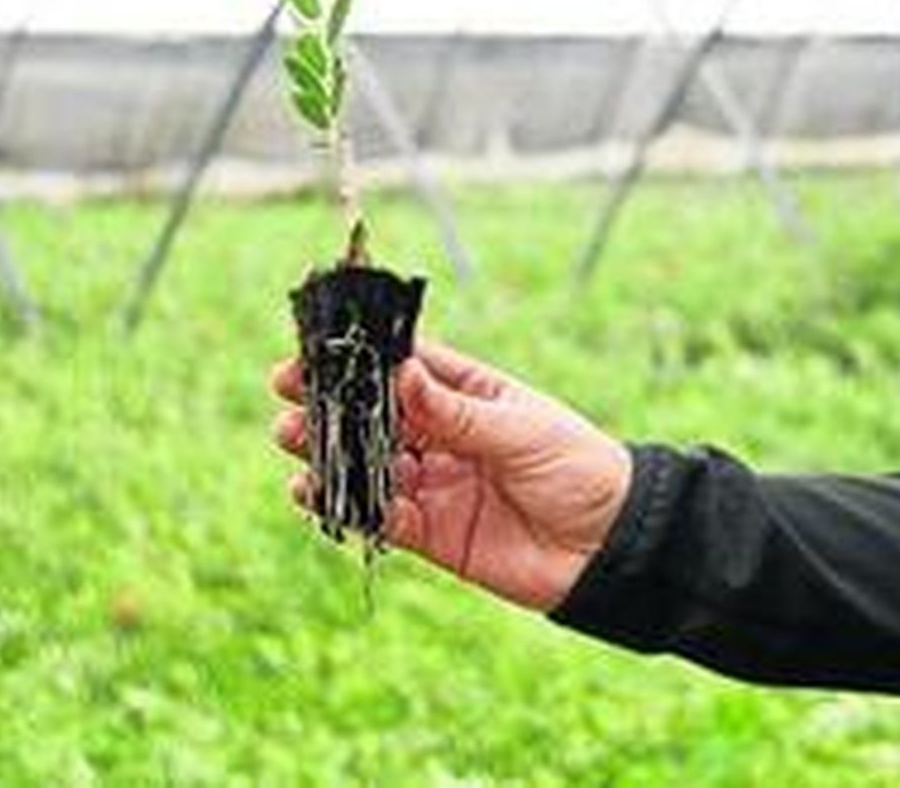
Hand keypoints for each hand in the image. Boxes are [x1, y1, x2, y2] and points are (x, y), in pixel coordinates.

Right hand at [271, 340, 632, 612]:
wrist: (612, 546)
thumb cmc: (581, 469)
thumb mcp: (520, 431)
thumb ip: (456, 412)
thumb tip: (401, 374)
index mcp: (471, 396)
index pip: (406, 369)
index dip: (361, 361)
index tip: (314, 354)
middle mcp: (447, 437)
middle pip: (376, 418)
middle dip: (332, 408)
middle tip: (287, 401)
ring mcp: (437, 484)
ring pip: (369, 466)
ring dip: (330, 456)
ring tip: (292, 443)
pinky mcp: (433, 534)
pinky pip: (381, 518)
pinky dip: (347, 508)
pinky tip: (315, 495)